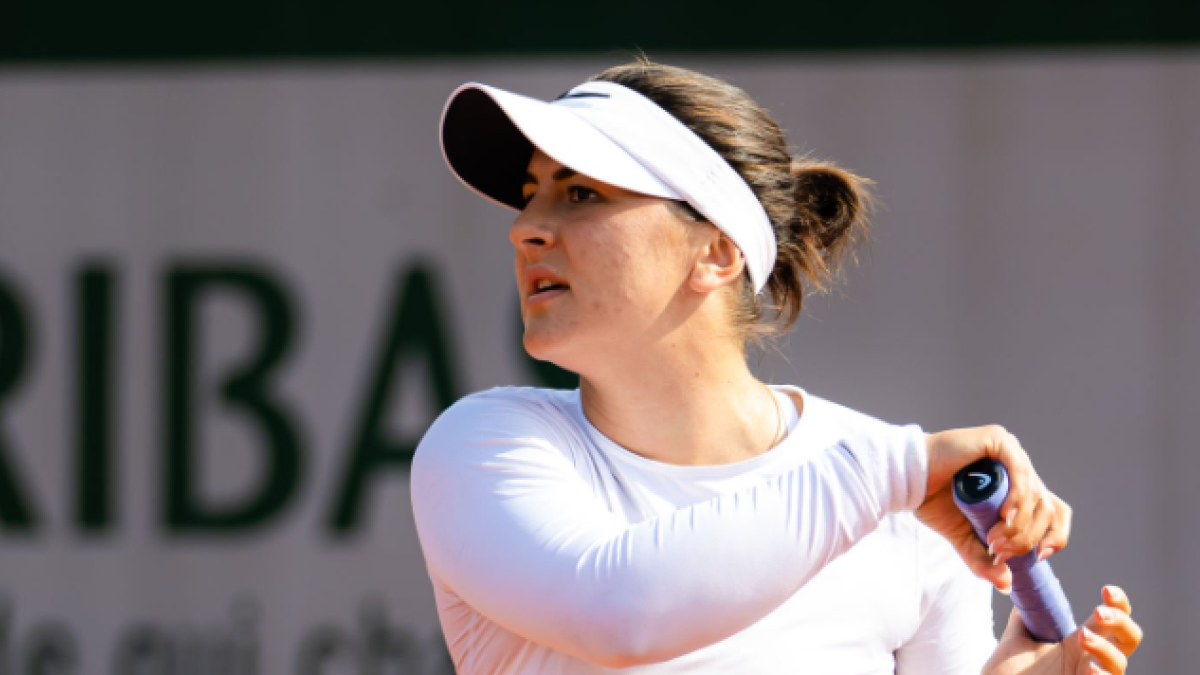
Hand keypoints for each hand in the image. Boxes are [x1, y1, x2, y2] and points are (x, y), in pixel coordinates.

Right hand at [917, 426, 1070, 590]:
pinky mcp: (998, 440)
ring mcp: (1011, 452)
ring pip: (1036, 493)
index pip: (1054, 511)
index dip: (1055, 536)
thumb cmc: (933, 502)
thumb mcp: (964, 538)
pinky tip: (1006, 517)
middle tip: (999, 551)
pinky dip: (1018, 498)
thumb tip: (1006, 585)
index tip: (1037, 558)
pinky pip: (1021, 470)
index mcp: (1017, 488)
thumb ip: (984, 561)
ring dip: (1021, 524)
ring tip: (994, 539)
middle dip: (1028, 538)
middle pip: (1047, 507)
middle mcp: (1020, 469)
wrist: (907, 481)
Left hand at [984, 585, 1142, 673]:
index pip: (1112, 619)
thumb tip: (1031, 585)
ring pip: (1119, 663)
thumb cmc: (1008, 674)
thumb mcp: (1015, 639)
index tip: (1106, 590)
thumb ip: (1025, 615)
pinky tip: (1090, 671)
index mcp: (1079, 642)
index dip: (1118, 603)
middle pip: (1130, 638)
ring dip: (1104, 648)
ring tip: (1083, 637)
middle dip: (1120, 621)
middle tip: (1098, 613)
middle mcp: (1091, 661)